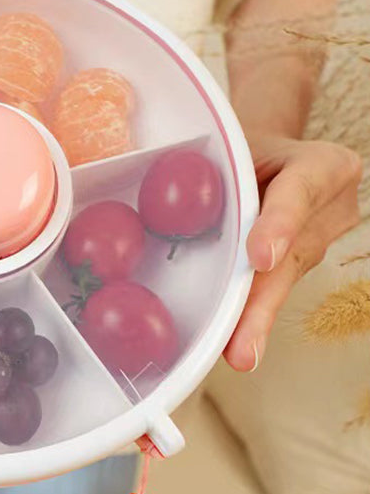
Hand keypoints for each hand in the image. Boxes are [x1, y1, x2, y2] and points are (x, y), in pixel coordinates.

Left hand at [223, 134, 361, 370]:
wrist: (267, 151)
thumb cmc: (245, 144)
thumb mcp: (236, 140)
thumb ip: (220, 160)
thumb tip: (159, 180)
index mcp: (322, 165)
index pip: (300, 192)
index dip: (279, 225)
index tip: (260, 258)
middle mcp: (333, 205)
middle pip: (296, 253)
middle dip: (264, 299)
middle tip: (245, 343)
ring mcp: (324, 238)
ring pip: (286, 278)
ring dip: (256, 317)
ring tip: (237, 352)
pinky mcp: (304, 262)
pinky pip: (276, 285)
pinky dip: (251, 311)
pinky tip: (235, 342)